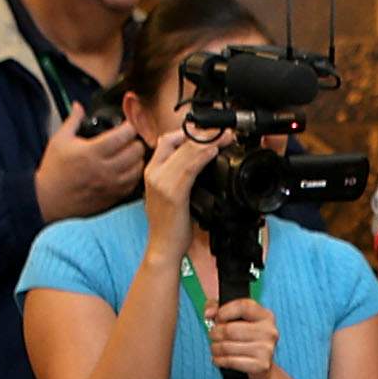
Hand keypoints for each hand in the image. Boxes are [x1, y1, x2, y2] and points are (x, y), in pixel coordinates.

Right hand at [36, 103, 149, 223]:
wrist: (50, 199)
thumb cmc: (54, 170)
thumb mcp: (59, 140)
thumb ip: (72, 121)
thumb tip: (79, 106)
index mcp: (92, 152)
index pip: (123, 135)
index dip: (130, 126)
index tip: (128, 123)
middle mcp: (105, 168)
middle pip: (136, 150)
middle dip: (136, 140)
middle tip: (131, 138)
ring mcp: (111, 184)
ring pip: (139, 167)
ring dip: (138, 157)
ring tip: (131, 152)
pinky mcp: (114, 196)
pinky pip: (134, 183)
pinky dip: (135, 174)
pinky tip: (129, 168)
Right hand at [137, 119, 228, 253]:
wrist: (163, 247)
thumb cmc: (171, 225)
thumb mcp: (172, 194)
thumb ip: (180, 177)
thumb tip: (200, 164)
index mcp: (151, 171)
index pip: (167, 140)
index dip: (189, 132)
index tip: (209, 132)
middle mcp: (153, 173)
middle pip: (178, 142)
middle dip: (203, 134)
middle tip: (224, 132)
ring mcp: (161, 182)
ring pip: (185, 152)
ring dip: (208, 142)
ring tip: (225, 138)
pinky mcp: (172, 192)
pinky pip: (189, 168)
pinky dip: (203, 157)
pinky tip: (214, 151)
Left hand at [204, 295, 280, 378]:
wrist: (261, 366)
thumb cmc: (245, 338)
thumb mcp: (235, 317)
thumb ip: (217, 306)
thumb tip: (209, 313)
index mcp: (265, 316)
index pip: (242, 306)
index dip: (224, 311)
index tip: (217, 318)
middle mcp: (269, 331)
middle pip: (230, 329)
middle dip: (215, 333)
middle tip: (213, 336)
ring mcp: (266, 349)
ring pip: (227, 346)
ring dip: (215, 348)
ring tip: (215, 348)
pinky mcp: (261, 365)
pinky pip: (230, 361)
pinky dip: (219, 360)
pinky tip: (218, 358)